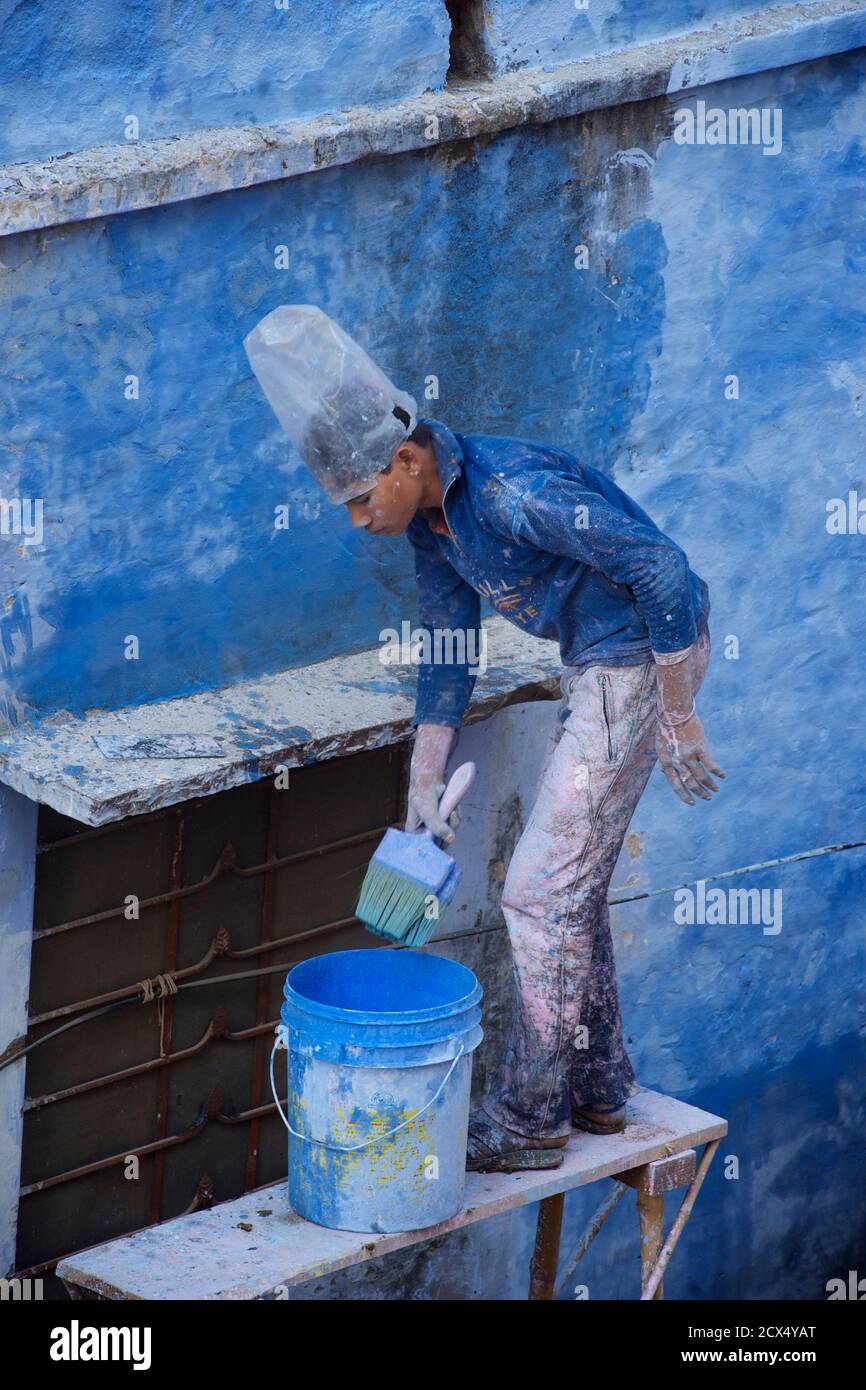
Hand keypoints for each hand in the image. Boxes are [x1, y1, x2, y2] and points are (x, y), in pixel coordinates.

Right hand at [405, 724, 456, 841]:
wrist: (430, 778)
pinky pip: (454, 822)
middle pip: (442, 841)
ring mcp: (436, 825)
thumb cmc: (423, 794)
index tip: (447, 841)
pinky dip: (456, 814)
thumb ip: (438, 826)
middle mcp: (425, 831)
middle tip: (451, 814)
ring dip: (454, 819)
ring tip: (452, 807)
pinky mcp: (444, 818)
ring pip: (451, 831)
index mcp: (415, 834)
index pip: (426, 848)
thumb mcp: (429, 812)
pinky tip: (453, 806)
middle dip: (450, 827)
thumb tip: (451, 839)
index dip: (437, 847)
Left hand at [656, 712, 725, 805]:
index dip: (683, 795)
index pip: (675, 784)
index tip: (692, 803)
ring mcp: (689, 755)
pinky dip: (717, 772)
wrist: (675, 712)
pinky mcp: (700, 747)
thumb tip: (665, 774)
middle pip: (690, 783)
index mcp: (666, 762)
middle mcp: (677, 761)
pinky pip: (710, 764)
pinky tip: (722, 776)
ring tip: (715, 790)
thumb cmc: (667, 729)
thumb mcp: (660, 747)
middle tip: (707, 798)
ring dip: (710, 785)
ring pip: (701, 776)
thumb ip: (664, 761)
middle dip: (699, 793)